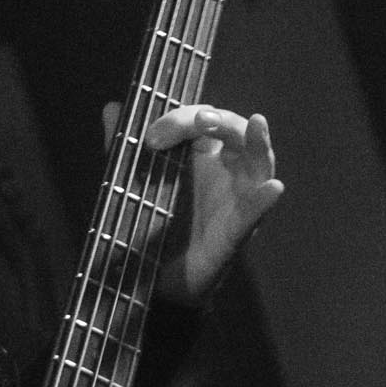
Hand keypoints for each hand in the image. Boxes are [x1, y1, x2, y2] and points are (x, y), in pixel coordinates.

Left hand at [102, 101, 283, 303]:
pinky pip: (255, 215)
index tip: (151, 135)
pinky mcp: (236, 232)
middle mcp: (226, 171)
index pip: (204, 119)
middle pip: (237, 131)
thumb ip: (126, 146)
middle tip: (198, 121)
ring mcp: (236, 200)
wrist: (156, 278)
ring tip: (257, 123)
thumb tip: (112, 108)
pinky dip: (264, 200)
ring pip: (260, 163)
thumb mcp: (135, 180)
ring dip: (259, 142)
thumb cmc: (156, 224)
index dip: (181, 118)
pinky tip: (273, 188)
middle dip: (219, 120)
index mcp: (204, 155)